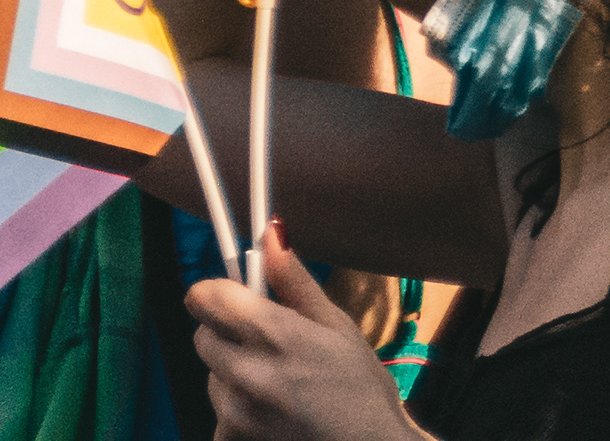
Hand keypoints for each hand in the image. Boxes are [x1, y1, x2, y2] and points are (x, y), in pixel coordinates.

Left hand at [188, 225, 418, 440]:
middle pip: (203, 336)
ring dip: (233, 370)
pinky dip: (237, 405)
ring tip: (278, 381)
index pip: (208, 299)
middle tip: (269, 341)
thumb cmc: (361, 385)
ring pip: (211, 374)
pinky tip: (272, 409)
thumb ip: (295, 282)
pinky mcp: (228, 437)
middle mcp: (248, 373)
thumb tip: (269, 234)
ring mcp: (234, 411)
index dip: (216, 291)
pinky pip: (217, 409)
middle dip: (227, 332)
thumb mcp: (338, 326)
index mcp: (278, 336)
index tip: (234, 293)